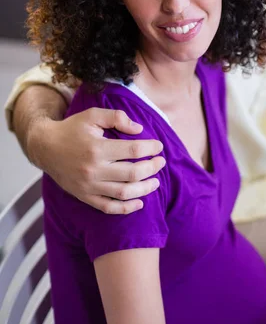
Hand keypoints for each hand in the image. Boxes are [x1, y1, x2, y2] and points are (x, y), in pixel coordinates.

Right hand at [30, 107, 164, 213]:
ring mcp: (89, 186)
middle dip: (152, 168)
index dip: (150, 148)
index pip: (133, 150)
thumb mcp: (93, 115)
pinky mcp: (85, 197)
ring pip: (124, 193)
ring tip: (156, 181)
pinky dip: (126, 208)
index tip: (159, 146)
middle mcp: (93, 170)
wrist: (45, 147)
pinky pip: (109, 208)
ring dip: (145, 188)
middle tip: (161, 162)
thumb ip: (117, 117)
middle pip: (132, 173)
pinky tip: (140, 202)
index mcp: (97, 148)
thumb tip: (139, 129)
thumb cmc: (72, 129)